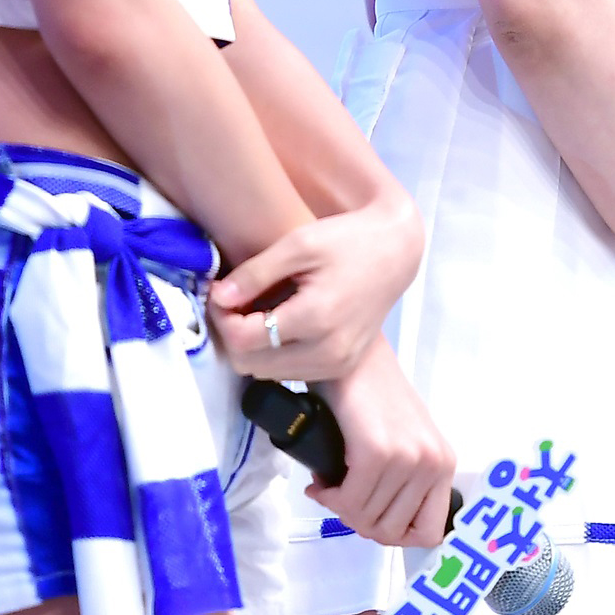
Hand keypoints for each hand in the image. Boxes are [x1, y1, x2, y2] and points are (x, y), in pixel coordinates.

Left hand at [209, 195, 424, 382]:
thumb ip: (256, 273)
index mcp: (316, 318)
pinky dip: (275, 354)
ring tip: (256, 310)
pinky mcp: (342, 368)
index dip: (222, 318)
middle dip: (233, 333)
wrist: (396, 251)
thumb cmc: (348, 239)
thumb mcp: (299, 243)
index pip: (243, 340)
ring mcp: (337, 364)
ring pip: (267, 375)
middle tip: (234, 302)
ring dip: (252, 347)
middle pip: (250, 364)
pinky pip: (291, 374)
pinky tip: (279, 323)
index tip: (221, 293)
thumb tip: (219, 298)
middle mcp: (327, 351)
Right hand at [306, 337, 454, 547]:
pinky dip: (329, 497)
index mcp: (443, 462)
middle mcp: (432, 462)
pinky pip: (348, 502)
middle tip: (342, 497)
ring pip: (366, 520)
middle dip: (359, 522)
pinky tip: (322, 479)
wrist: (354, 355)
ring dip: (341, 508)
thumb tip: (376, 526)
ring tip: (332, 483)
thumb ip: (403, 483)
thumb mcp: (403, 442)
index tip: (370, 517)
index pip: (428, 532)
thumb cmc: (373, 394)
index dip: (394, 535)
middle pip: (391, 532)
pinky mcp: (377, 452)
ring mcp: (407, 458)